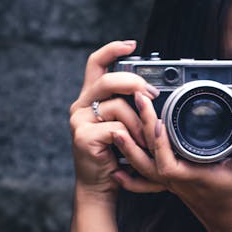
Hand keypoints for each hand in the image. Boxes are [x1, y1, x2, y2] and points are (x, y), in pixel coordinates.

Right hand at [68, 40, 165, 195]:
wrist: (99, 186)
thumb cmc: (116, 156)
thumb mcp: (123, 125)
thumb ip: (128, 106)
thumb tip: (151, 90)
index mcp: (90, 98)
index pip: (96, 63)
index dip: (112, 50)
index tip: (132, 45)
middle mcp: (80, 106)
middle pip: (109, 80)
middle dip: (135, 85)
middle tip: (153, 96)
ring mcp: (79, 121)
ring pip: (117, 107)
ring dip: (139, 123)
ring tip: (147, 139)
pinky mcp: (84, 137)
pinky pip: (117, 129)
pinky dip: (132, 139)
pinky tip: (136, 149)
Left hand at [111, 89, 231, 231]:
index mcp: (190, 176)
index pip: (165, 158)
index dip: (158, 139)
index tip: (155, 118)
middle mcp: (175, 180)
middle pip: (147, 156)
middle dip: (138, 128)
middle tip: (135, 101)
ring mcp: (170, 183)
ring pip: (141, 166)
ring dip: (128, 147)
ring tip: (115, 126)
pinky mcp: (171, 184)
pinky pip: (145, 178)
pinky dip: (130, 175)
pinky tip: (117, 170)